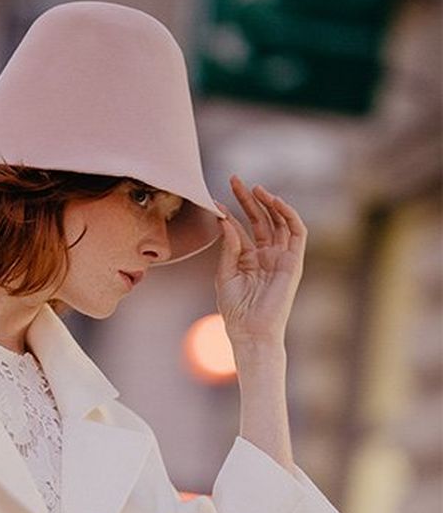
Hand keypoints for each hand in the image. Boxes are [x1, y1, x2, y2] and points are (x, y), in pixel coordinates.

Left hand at [214, 174, 307, 353]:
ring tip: (255, 188)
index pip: (240, 228)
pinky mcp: (294, 261)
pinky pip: (297, 232)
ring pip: (279, 221)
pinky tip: (275, 202)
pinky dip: (289, 215)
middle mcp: (266, 255)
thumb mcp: (226, 275)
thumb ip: (228, 248)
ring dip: (269, 202)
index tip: (215, 201)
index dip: (229, 213)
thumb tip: (224, 220)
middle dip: (248, 199)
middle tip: (234, 180)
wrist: (251, 332)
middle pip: (260, 219)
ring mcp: (281, 257)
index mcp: (248, 259)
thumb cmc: (236, 310)